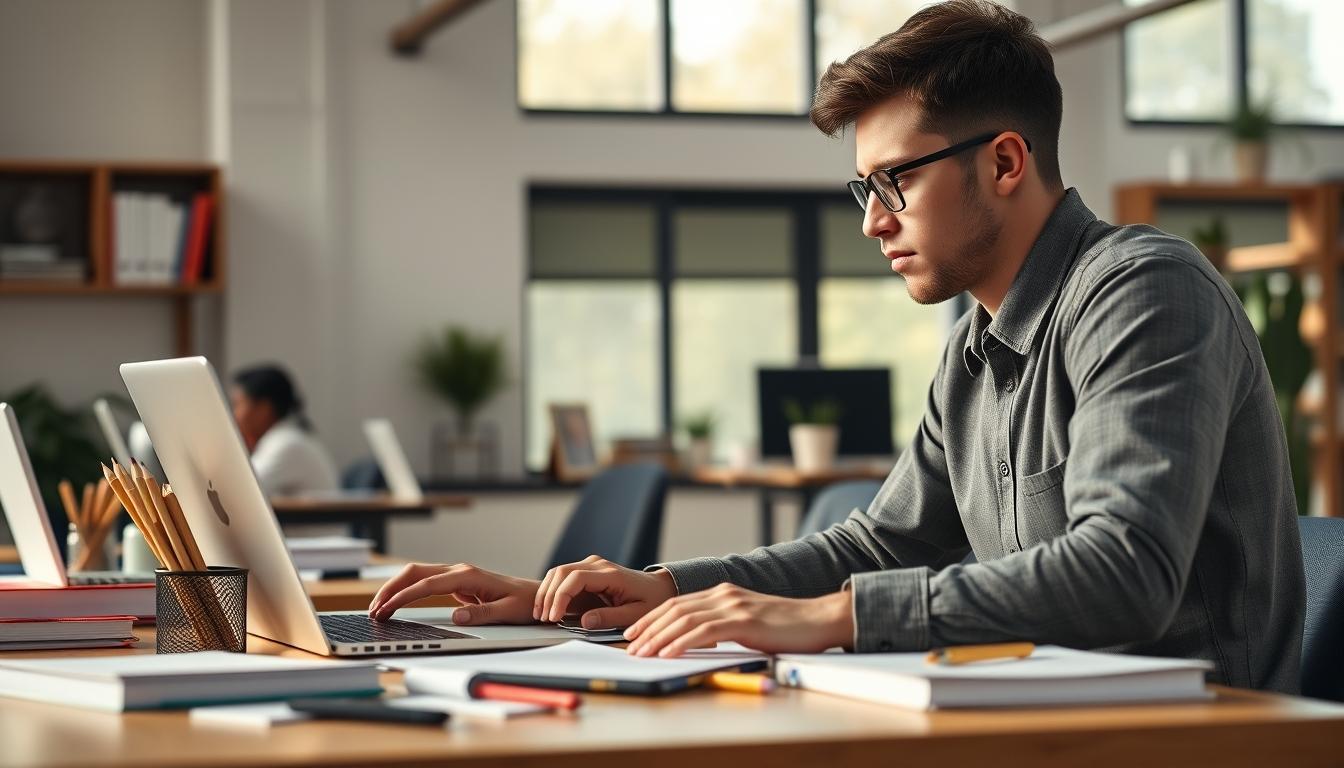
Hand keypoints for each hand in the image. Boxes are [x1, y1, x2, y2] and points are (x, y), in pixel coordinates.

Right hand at [368, 563, 539, 624]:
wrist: (537, 595)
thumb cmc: (525, 603)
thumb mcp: (507, 612)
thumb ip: (482, 615)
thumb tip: (455, 618)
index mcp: (469, 576)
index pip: (427, 585)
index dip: (404, 597)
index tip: (386, 609)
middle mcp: (460, 571)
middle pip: (415, 572)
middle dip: (391, 589)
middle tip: (374, 610)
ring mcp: (457, 575)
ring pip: (418, 574)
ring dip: (396, 588)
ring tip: (379, 608)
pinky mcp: (457, 583)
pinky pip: (425, 583)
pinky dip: (407, 591)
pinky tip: (397, 603)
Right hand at [534, 555, 676, 628]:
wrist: (658, 588)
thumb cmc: (650, 601)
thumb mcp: (635, 614)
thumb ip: (610, 618)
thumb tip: (585, 622)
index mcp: (611, 574)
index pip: (576, 579)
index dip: (561, 597)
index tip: (554, 617)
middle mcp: (599, 565)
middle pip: (562, 572)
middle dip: (548, 596)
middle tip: (543, 619)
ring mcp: (592, 565)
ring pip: (559, 572)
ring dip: (547, 592)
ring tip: (541, 615)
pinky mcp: (588, 570)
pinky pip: (564, 576)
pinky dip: (553, 590)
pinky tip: (549, 607)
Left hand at [623, 583, 853, 657]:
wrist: (821, 618)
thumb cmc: (788, 626)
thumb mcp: (748, 621)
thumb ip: (724, 625)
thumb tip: (697, 643)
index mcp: (723, 593)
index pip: (677, 603)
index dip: (652, 618)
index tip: (634, 633)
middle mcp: (724, 594)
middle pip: (674, 608)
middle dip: (648, 627)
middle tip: (629, 645)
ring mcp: (733, 605)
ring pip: (684, 619)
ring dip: (658, 637)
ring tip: (641, 652)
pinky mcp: (744, 621)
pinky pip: (705, 632)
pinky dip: (682, 642)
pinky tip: (668, 653)